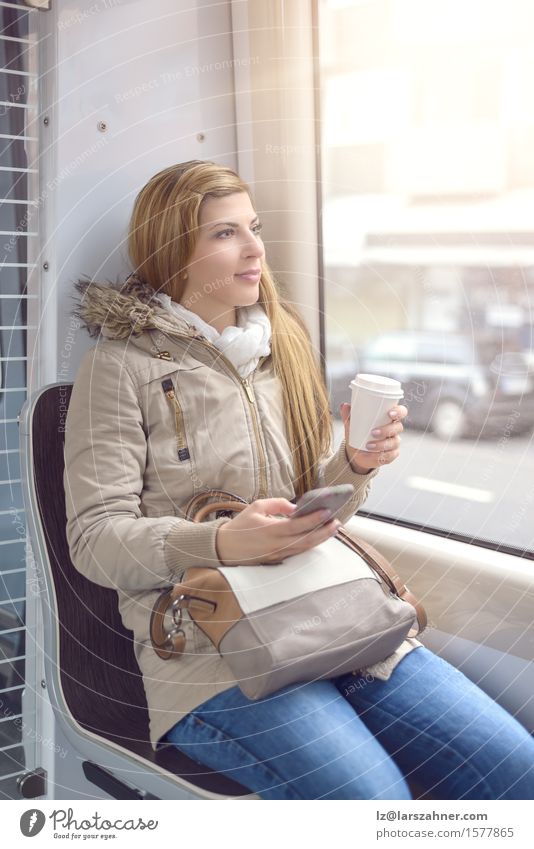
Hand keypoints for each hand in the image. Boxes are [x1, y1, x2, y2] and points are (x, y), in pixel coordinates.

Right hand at [215, 497, 341, 565]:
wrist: (224, 548)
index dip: (314, 519)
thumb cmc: (240, 526)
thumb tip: (295, 508)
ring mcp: (278, 554)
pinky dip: (310, 545)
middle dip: (324, 531)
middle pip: (306, 540)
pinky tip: (318, 538)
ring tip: (333, 529)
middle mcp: (276, 545)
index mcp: (270, 530)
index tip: (327, 512)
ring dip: (320, 539)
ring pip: (304, 548)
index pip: (297, 525)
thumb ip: (277, 504)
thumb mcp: (256, 507)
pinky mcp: (277, 560)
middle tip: (337, 522)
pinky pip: (298, 552)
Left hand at [339, 403, 407, 473]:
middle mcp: (394, 430)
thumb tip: (344, 405)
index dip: (399, 411)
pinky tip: (369, 455)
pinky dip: (378, 456)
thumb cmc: (358, 433)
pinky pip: (390, 455)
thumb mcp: (352, 425)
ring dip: (381, 444)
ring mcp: (394, 442)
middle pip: (398, 427)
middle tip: (373, 432)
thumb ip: (349, 415)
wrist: (357, 452)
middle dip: (387, 430)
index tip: (390, 413)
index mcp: (389, 418)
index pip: (401, 412)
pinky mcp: (392, 454)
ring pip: (394, 442)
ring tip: (368, 445)